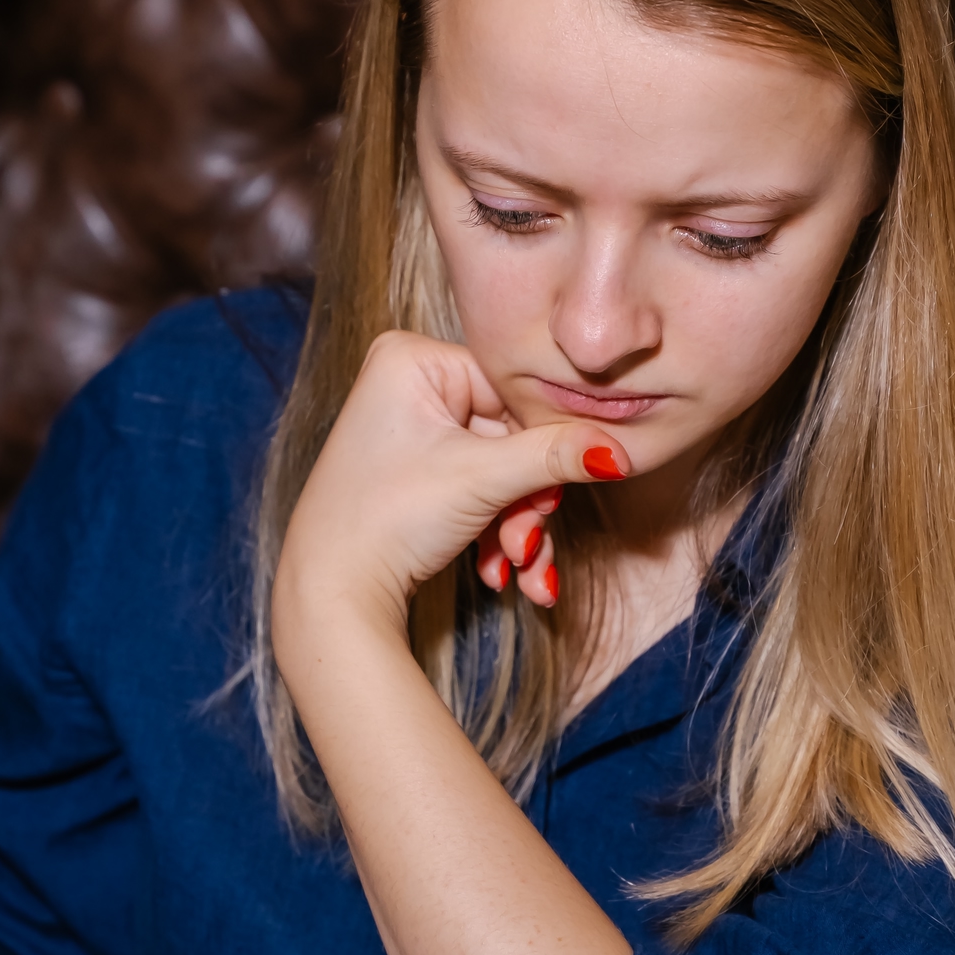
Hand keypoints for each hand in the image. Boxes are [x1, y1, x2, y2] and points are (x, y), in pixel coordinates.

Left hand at [271, 330, 629, 657]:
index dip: (542, 444)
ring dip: (516, 525)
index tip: (556, 491)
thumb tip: (624, 447)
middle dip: (526, 501)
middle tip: (526, 543)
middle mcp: (405, 382)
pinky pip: (474, 488)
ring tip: (515, 570)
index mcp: (411, 359)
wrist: (330, 596)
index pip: (512, 388)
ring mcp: (406, 427)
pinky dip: (491, 531)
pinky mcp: (412, 469)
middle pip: (508, 436)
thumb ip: (557, 456)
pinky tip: (494, 573)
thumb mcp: (483, 480)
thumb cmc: (386, 521)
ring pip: (497, 470)